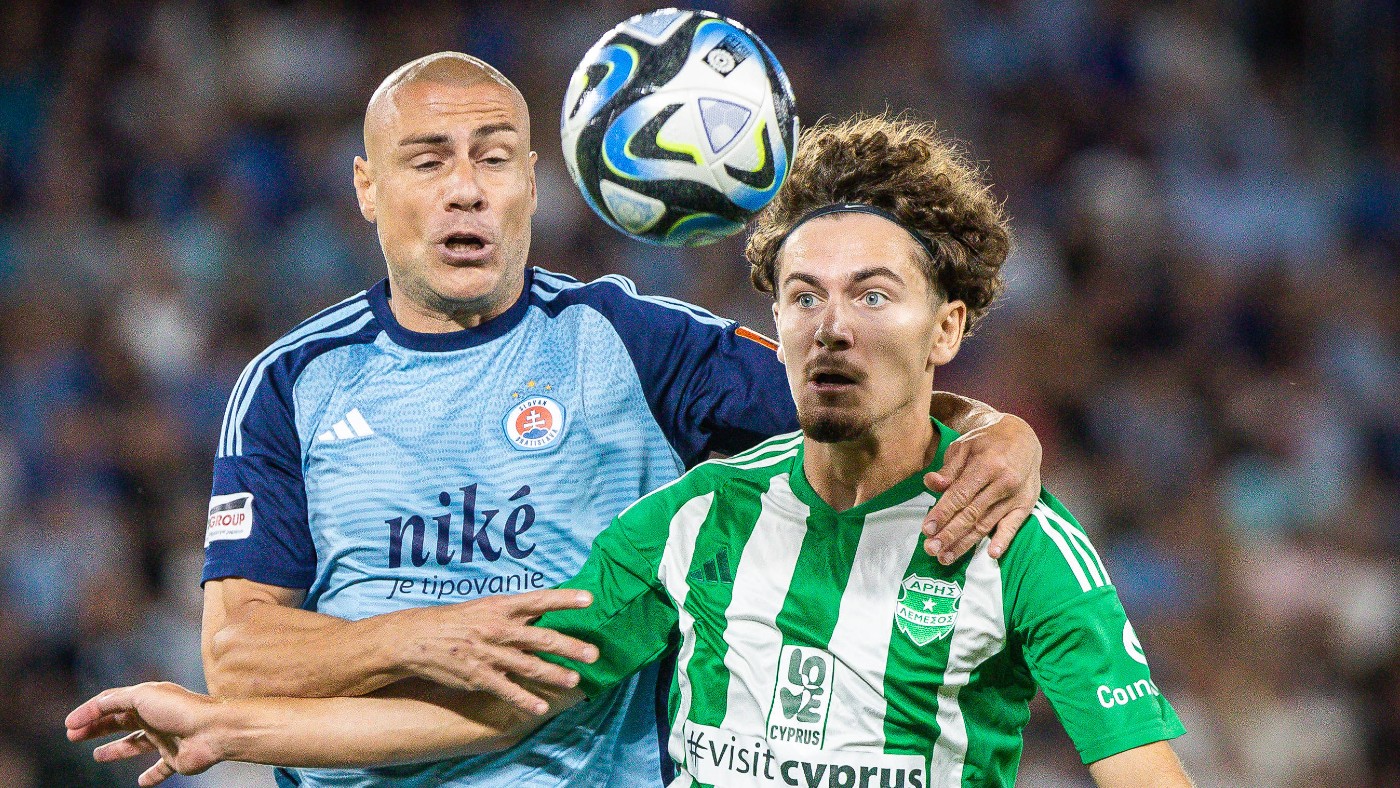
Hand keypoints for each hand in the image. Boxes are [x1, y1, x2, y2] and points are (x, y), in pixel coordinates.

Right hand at [65, 682, 223, 786]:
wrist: (214, 731)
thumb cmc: (180, 710)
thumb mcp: (141, 697)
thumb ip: (114, 701)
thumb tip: (90, 709)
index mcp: (148, 699)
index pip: (112, 703)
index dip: (89, 712)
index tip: (69, 726)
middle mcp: (156, 717)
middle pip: (120, 723)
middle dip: (97, 729)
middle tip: (74, 738)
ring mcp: (166, 738)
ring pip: (136, 744)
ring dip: (117, 750)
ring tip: (98, 756)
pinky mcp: (176, 758)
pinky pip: (161, 770)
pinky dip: (151, 776)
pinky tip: (141, 783)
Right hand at [388, 588, 599, 714]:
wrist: (417, 638)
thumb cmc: (457, 621)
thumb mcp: (485, 607)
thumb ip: (515, 612)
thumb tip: (545, 612)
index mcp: (502, 607)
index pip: (539, 600)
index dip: (565, 599)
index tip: (589, 600)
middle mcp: (499, 629)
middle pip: (542, 638)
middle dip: (570, 647)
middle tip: (594, 654)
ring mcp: (489, 654)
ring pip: (529, 666)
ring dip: (555, 675)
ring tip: (575, 682)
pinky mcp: (479, 676)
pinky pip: (507, 690)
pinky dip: (525, 700)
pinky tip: (541, 708)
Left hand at [922, 413, 1041, 563]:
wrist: (1022, 437)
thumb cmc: (986, 442)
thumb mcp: (964, 447)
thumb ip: (949, 470)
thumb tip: (932, 484)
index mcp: (987, 465)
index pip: (960, 495)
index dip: (942, 513)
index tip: (926, 530)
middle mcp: (1004, 482)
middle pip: (971, 514)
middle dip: (949, 534)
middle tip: (931, 549)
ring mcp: (1016, 496)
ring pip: (986, 524)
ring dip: (965, 543)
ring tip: (946, 558)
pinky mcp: (1026, 505)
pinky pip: (1013, 526)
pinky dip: (1003, 540)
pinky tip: (991, 554)